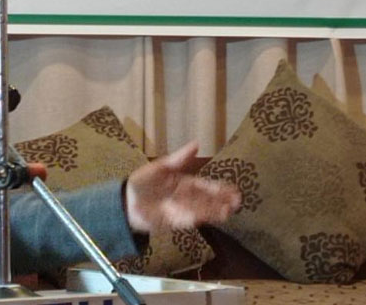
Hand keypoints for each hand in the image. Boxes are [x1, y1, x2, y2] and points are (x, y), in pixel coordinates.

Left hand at [124, 141, 240, 232]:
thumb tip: (197, 143)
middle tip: (238, 201)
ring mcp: (182, 210)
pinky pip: (190, 219)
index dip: (220, 188)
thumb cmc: (143, 182)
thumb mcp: (160, 167)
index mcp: (185, 183)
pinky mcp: (175, 221)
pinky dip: (200, 218)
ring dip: (215, 211)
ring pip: (203, 210)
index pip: (206, 186)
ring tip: (229, 211)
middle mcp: (187, 197)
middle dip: (222, 201)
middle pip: (208, 199)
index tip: (234, 190)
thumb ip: (179, 158)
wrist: (127, 202)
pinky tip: (211, 217)